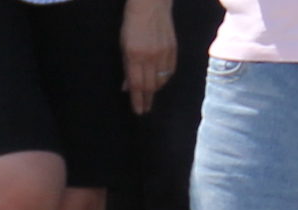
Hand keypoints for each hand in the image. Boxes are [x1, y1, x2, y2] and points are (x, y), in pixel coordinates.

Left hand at [122, 0, 177, 115]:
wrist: (150, 5)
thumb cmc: (132, 23)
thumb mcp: (124, 45)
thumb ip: (127, 67)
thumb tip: (128, 87)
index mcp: (135, 55)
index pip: (137, 85)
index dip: (137, 100)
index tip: (138, 111)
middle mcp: (150, 57)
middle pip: (150, 86)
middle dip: (147, 100)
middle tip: (145, 109)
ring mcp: (163, 53)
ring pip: (161, 80)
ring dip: (155, 90)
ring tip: (151, 95)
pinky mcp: (173, 49)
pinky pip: (170, 71)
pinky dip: (164, 78)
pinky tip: (160, 81)